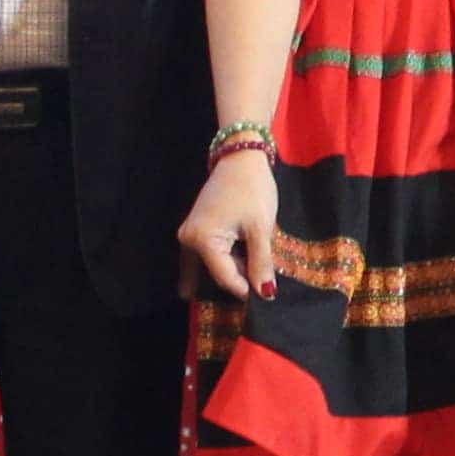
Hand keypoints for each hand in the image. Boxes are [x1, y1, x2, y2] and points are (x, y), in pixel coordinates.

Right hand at [176, 154, 281, 303]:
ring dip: (229, 274)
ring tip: (250, 284)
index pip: (225, 278)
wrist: (240, 158)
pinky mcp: (194, 230)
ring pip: (209, 267)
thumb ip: (261, 263)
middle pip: (215, 273)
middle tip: (260, 294)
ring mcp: (188, 235)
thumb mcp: (261, 228)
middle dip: (237, 283)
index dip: (246, 290)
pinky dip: (216, 267)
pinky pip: (202, 257)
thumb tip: (265, 293)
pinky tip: (216, 284)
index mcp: (203, 240)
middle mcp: (188, 240)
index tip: (266, 297)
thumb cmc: (252, 190)